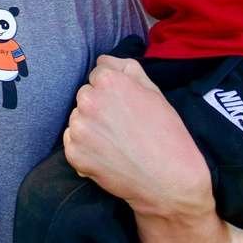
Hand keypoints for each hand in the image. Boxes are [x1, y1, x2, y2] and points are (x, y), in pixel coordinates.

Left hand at [63, 57, 210, 217]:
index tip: (127, 107)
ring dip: (91, 128)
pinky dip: (85, 149)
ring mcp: (78, 128)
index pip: (98, 75)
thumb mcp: (154, 91)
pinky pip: (72, 143)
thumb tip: (103, 60)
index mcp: (108, 80)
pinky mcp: (73, 153)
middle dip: (99, 107)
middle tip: (123, 127)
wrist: (169, 182)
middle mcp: (88, 100)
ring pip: (78, 119)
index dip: (114, 91)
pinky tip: (107, 156)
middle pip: (85, 96)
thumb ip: (126, 68)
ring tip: (117, 143)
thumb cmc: (167, 135)